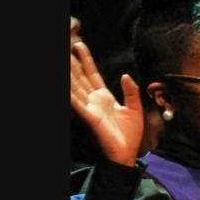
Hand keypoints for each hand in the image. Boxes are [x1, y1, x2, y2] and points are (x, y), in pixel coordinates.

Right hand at [70, 41, 142, 166]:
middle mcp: (93, 101)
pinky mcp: (89, 117)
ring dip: (69, 74)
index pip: (92, 74)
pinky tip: (66, 83)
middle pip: (80, 77)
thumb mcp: (135, 109)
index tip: (80, 45)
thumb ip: (131, 92)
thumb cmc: (129, 136)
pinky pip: (77, 103)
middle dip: (73, 62)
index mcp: (104, 97)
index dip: (86, 60)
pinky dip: (70, 93)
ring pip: (75, 86)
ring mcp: (89, 108)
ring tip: (64, 58)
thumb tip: (126, 76)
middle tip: (66, 45)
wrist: (127, 154)